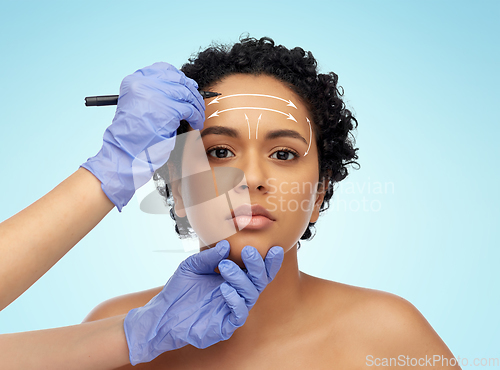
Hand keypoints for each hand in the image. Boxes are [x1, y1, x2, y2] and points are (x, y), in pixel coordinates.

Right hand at [80, 62, 204, 210]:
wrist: (125, 149)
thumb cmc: (132, 133)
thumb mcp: (137, 105)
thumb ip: (154, 93)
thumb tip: (180, 87)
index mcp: (134, 80)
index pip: (163, 69)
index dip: (179, 77)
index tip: (187, 85)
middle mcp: (144, 83)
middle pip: (178, 80)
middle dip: (191, 91)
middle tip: (198, 100)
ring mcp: (156, 95)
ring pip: (186, 94)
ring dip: (196, 105)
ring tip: (199, 115)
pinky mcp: (168, 109)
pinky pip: (189, 109)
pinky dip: (197, 116)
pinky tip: (197, 123)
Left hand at [123, 240, 283, 364]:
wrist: (163, 314)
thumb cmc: (180, 290)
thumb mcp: (192, 266)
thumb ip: (209, 257)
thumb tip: (225, 245)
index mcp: (234, 280)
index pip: (257, 271)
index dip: (269, 261)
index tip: (275, 248)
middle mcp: (237, 294)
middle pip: (259, 281)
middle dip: (258, 266)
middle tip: (248, 252)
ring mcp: (233, 310)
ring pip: (250, 294)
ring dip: (241, 278)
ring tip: (225, 267)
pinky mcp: (226, 325)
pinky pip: (239, 313)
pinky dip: (235, 299)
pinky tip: (224, 289)